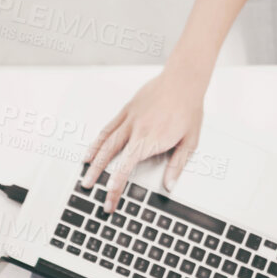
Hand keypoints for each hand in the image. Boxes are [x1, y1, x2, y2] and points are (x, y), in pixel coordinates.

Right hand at [82, 66, 207, 210]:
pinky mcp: (126, 110)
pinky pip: (107, 128)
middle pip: (110, 156)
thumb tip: (170, 184)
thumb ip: (177, 165)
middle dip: (98, 176)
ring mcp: (129, 119)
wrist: (183, 81)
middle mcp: (136, 130)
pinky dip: (97, 141)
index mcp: (151, 140)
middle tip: (88, 188)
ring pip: (105, 142)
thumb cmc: (188, 109)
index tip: (109, 196)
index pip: (127, 167)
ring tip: (85, 175)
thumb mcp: (190, 141)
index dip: (116, 184)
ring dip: (93, 160)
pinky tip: (90, 152)